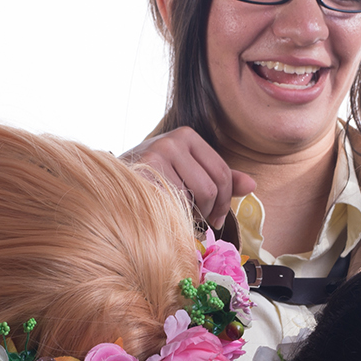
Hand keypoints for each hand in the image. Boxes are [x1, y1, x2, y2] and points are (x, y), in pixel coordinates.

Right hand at [122, 129, 256, 227]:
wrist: (108, 185)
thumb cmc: (151, 182)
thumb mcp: (188, 174)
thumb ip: (219, 179)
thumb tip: (252, 185)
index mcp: (187, 136)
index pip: (222, 172)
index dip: (226, 201)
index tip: (217, 218)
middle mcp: (172, 140)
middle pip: (212, 186)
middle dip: (212, 210)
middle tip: (204, 224)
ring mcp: (157, 154)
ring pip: (196, 197)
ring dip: (191, 215)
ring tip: (178, 216)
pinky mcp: (145, 173)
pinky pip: (174, 204)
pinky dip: (173, 216)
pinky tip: (162, 214)